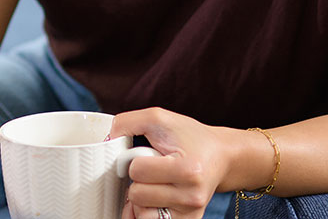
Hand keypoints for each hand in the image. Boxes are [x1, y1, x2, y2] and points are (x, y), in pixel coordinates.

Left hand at [109, 108, 234, 218]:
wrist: (220, 156)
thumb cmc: (190, 137)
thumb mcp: (160, 119)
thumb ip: (129, 122)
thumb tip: (107, 139)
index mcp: (188, 170)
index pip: (137, 171)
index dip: (136, 160)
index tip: (148, 155)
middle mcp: (191, 196)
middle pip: (137, 194)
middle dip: (139, 180)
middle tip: (153, 170)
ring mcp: (190, 214)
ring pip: (141, 213)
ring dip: (141, 198)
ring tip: (155, 184)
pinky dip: (147, 212)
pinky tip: (155, 200)